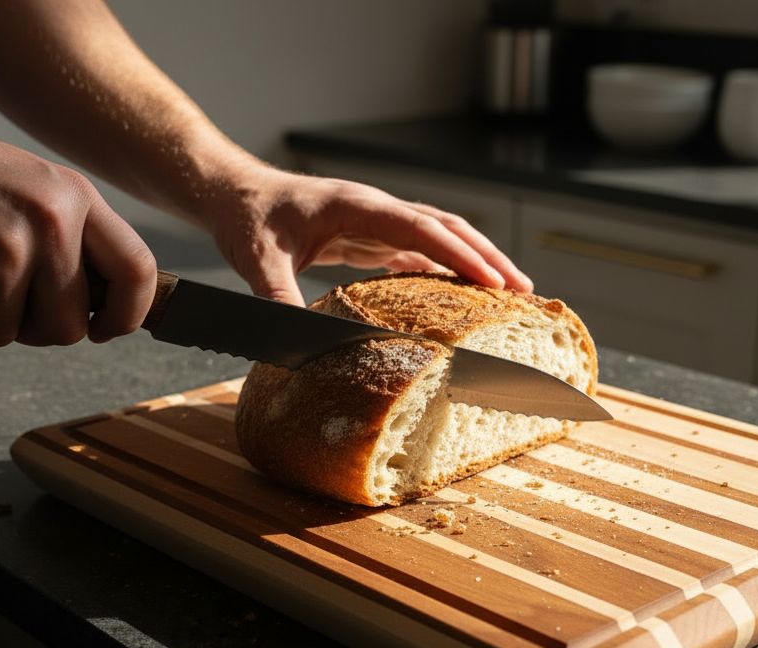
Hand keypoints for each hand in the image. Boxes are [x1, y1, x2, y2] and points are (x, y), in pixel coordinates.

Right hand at [0, 99, 154, 346]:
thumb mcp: (32, 186)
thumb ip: (72, 239)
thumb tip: (103, 306)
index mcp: (76, 198)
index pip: (137, 271)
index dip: (127, 315)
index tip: (105, 329)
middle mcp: (50, 224)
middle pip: (69, 326)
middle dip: (34, 327)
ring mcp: (7, 251)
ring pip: (10, 335)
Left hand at [202, 164, 531, 305]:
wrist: (233, 194)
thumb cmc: (246, 219)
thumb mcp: (258, 261)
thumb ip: (278, 299)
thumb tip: (294, 344)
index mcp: (357, 206)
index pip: (422, 228)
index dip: (461, 255)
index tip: (494, 281)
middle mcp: (375, 209)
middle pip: (447, 227)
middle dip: (488, 257)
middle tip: (525, 291)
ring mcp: (375, 220)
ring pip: (438, 236)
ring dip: (474, 261)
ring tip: (508, 293)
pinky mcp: (368, 234)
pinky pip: (417, 250)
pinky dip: (445, 268)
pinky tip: (461, 294)